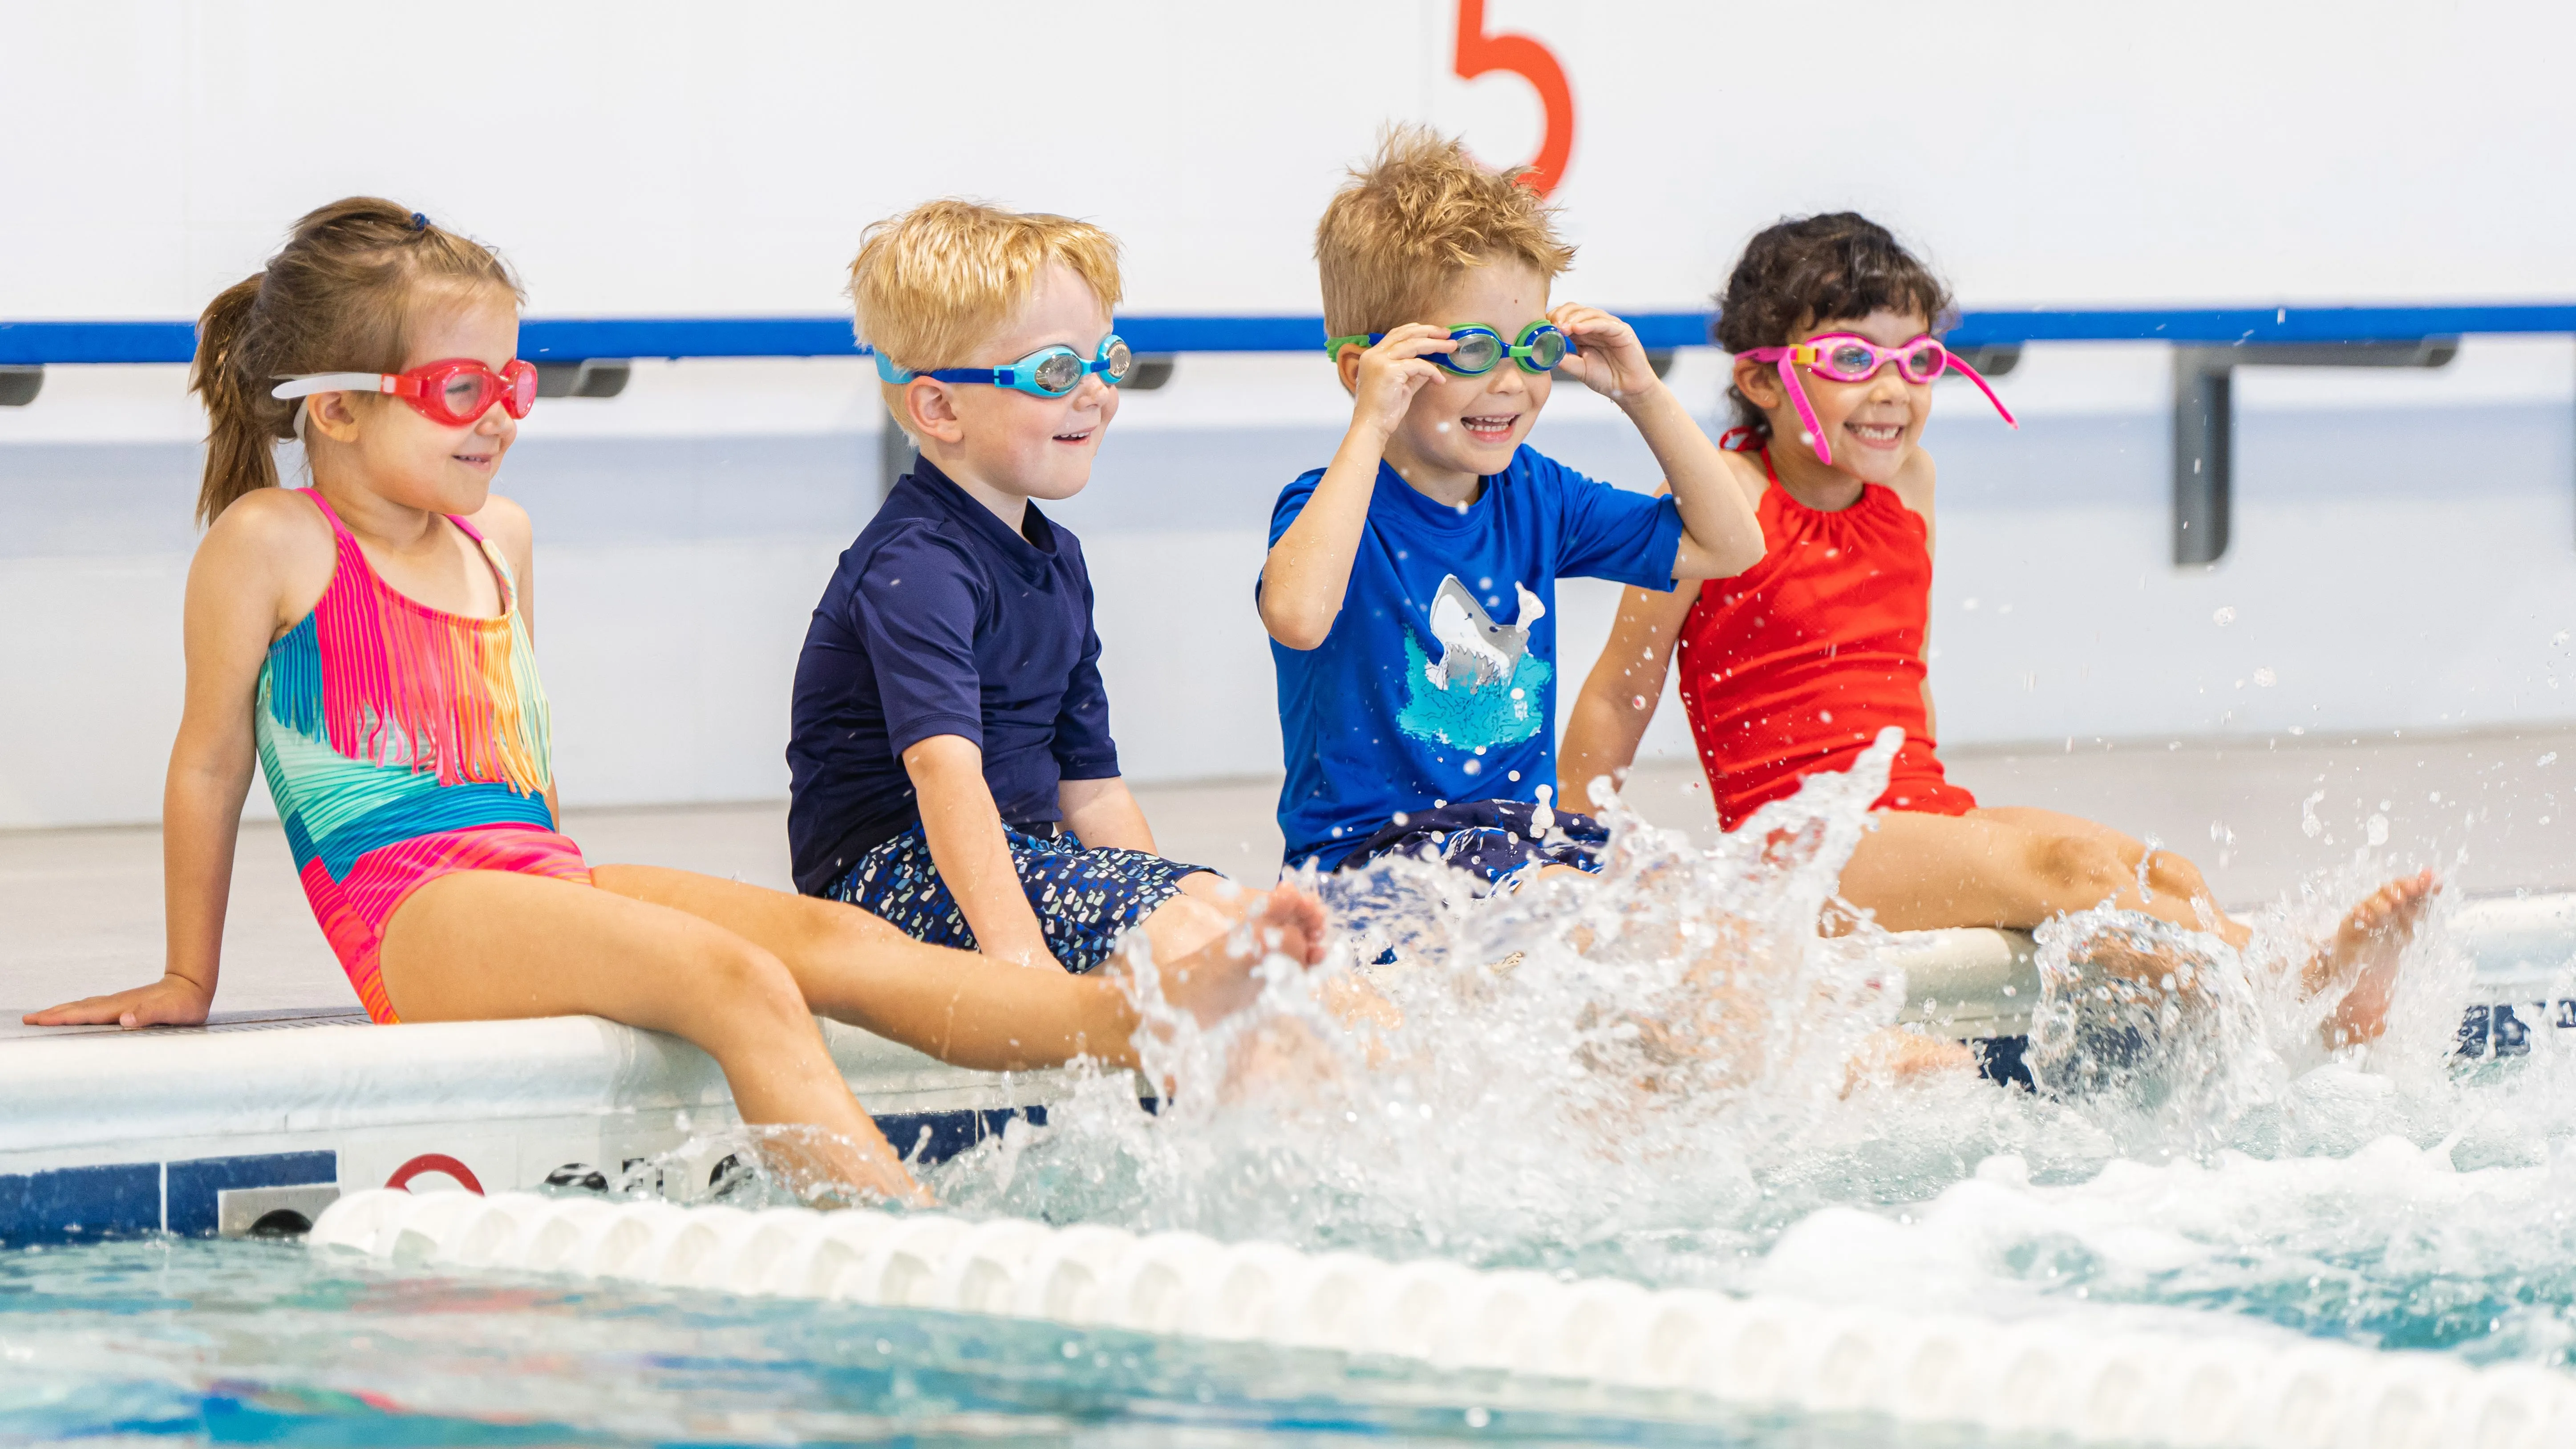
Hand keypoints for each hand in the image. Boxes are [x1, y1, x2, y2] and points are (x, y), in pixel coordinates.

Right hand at [23, 973, 214, 1028]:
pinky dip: (78, 1011)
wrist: (194, 984)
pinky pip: (94, 1008)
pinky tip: (74, 1014)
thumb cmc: (185, 1003)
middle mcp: (116, 1004)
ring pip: (84, 1007)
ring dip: (62, 1011)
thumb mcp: (171, 1011)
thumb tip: (124, 1019)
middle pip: (78, 1008)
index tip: (39, 1020)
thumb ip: (149, 1014)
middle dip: (53, 1014)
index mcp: (121, 1008)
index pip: (85, 1014)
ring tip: (42, 1016)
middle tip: (28, 1020)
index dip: (62, 1018)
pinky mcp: (125, 1004)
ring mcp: (119, 1003)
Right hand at [1345, 324, 1450, 440]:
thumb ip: (1414, 373)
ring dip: (1435, 345)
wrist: (1371, 427)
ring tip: (1451, 347)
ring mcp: (1380, 361)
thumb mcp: (1402, 386)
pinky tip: (1440, 379)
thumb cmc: (1384, 410)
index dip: (1417, 330)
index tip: (1435, 332)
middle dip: (1429, 331)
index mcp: (1372, 356)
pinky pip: (1418, 365)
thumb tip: (1433, 363)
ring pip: (1413, 344)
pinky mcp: (1389, 371)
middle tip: (1447, 334)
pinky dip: (1432, 371)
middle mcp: (1374, 355)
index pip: (1396, 334)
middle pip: (1405, 334)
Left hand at [1549, 303, 1662, 402]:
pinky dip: (1590, 323)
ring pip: (1589, 313)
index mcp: (1582, 333)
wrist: (1627, 390)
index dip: (1553, 319)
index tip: (1542, 328)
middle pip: (1575, 310)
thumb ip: (1564, 360)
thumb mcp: (1579, 369)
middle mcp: (1594, 326)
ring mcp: (1608, 326)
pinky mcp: (1621, 330)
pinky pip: (1604, 323)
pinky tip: (1578, 328)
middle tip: (1552, 325)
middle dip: (1561, 315)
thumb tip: (1544, 353)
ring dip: (1573, 318)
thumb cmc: (1605, 378)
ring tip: (1562, 327)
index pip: (1565, 317)